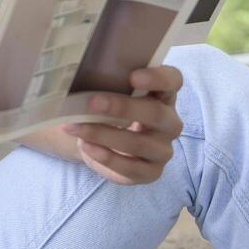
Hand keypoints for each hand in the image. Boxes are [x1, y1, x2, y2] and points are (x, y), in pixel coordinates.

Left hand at [62, 65, 183, 185]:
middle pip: (156, 113)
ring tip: (75, 127)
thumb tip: (77, 75)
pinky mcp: (152, 172)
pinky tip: (86, 147)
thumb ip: (106, 83)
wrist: (105, 144)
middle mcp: (169, 122)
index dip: (158, 77)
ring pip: (139, 143)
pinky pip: (131, 168)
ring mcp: (163, 149)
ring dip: (104, 134)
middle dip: (123, 107)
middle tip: (93, 102)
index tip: (133, 76)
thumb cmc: (110, 111)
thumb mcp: (110, 94)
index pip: (173, 80)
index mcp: (163, 94)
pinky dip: (106, 157)